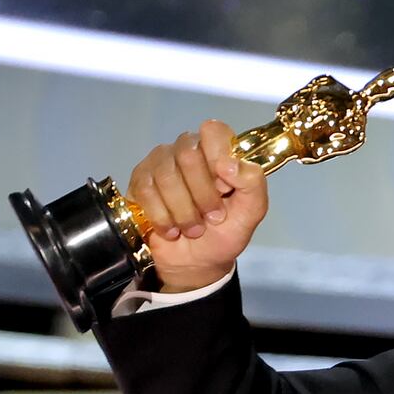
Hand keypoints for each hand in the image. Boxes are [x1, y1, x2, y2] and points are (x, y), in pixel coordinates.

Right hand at [126, 120, 268, 291]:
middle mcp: (188, 149)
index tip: (225, 187)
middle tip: (213, 217)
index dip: (218, 156)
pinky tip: (172, 229)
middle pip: (189, 154)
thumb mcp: (251, 213)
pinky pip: (146, 190)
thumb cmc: (224, 233)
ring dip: (183, 211)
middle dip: (203, 195)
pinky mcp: (139, 180)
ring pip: (167, 175)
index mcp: (219, 152)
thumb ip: (253, 184)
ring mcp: (161, 162)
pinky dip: (162, 217)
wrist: (196, 263)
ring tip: (193, 228)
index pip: (214, 131)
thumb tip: (230, 164)